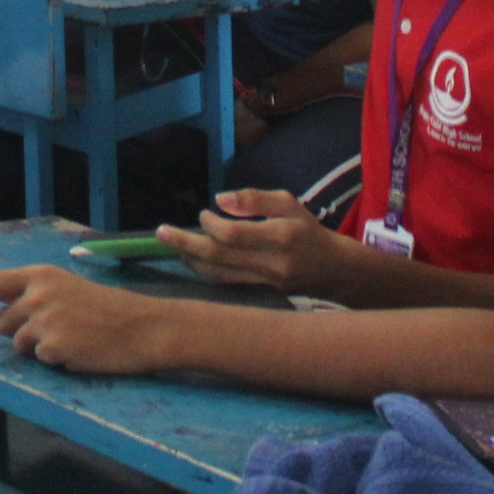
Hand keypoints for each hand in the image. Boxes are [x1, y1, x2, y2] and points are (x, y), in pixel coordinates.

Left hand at [0, 265, 172, 373]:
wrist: (141, 327)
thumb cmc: (106, 308)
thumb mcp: (66, 287)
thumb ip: (34, 293)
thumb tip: (1, 307)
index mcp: (40, 276)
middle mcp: (37, 294)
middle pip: (1, 323)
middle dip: (18, 331)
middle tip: (52, 331)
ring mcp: (43, 321)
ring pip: (18, 344)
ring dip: (36, 347)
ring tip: (70, 339)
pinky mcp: (52, 347)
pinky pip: (39, 360)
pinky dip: (54, 360)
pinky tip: (78, 351)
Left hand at [166, 188, 336, 293]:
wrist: (333, 271)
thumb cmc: (308, 230)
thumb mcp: (289, 203)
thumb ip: (255, 199)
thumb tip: (219, 200)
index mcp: (281, 236)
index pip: (234, 235)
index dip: (211, 225)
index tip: (203, 215)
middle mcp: (271, 263)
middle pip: (219, 257)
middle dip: (186, 244)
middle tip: (161, 233)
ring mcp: (265, 283)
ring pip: (218, 275)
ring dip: (191, 261)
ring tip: (173, 247)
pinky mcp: (261, 294)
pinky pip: (226, 285)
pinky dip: (206, 273)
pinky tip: (193, 262)